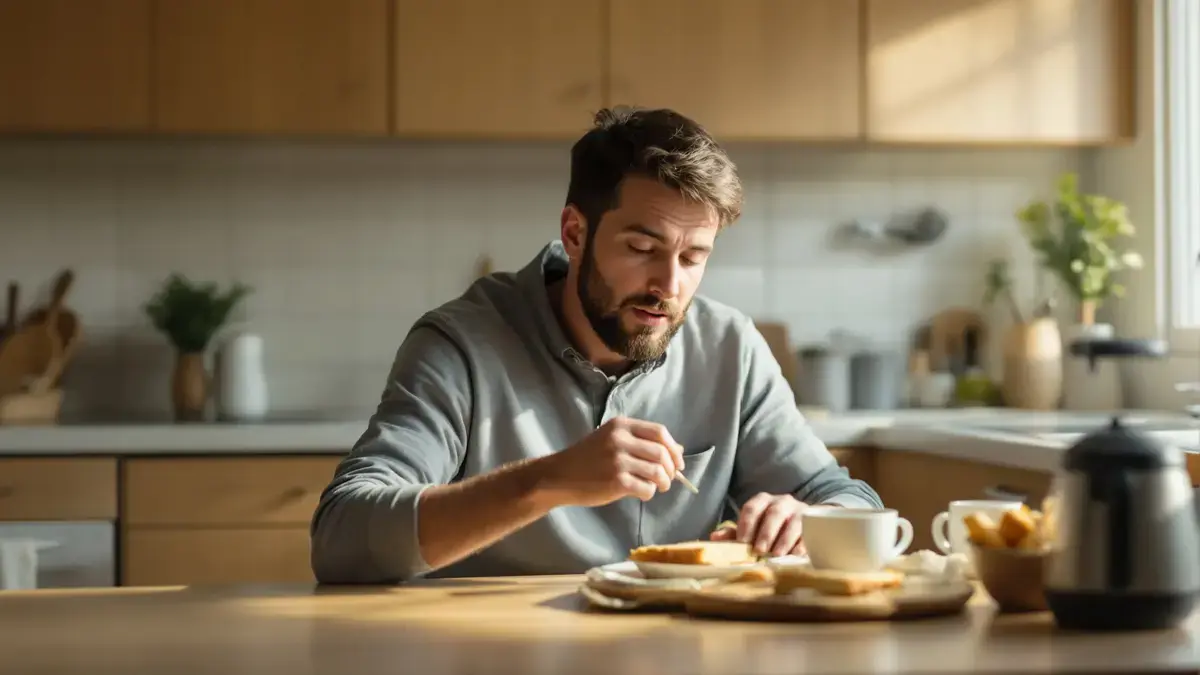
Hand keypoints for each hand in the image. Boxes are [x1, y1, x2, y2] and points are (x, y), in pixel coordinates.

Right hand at [543, 416, 684, 507]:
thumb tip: (678, 450)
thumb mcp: (611, 440)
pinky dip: (650, 493)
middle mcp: (620, 440)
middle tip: (669, 479)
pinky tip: (642, 494)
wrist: (559, 476)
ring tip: (658, 487)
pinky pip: (646, 488)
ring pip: (657, 472)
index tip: (678, 462)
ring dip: (664, 482)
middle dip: (672, 469)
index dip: (673, 448)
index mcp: (621, 426)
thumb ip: (640, 442)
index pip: (660, 432)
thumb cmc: (587, 458)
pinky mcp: (616, 482)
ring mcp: (618, 461)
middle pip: (662, 452)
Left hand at [710, 493, 809, 556]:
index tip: (742, 541)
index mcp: (763, 501)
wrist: (800, 523)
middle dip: (765, 533)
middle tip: (759, 550)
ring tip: (775, 555)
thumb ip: (734, 533)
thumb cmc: (769, 527)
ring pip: (793, 522)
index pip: (752, 507)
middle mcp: (782, 502)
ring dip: (784, 540)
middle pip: (774, 513)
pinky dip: (801, 546)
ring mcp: (799, 512)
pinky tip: (794, 556)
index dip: (746, 524)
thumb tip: (714, 538)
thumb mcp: (751, 529)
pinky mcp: (813, 525)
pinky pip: (808, 534)